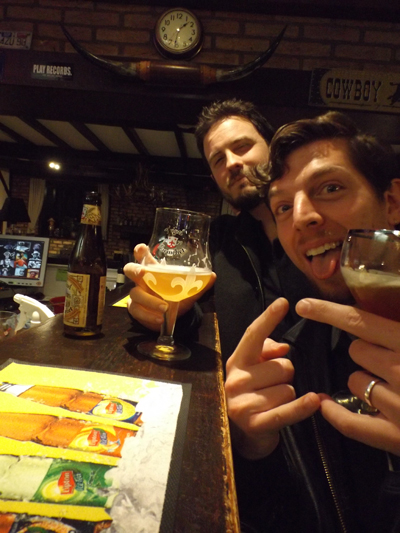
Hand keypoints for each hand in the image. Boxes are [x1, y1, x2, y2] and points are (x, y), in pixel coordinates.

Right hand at [123, 244, 215, 330]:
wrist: (171, 316)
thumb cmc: (175, 296)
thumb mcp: (187, 290)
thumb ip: (199, 283)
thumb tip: (212, 276)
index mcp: (154, 270)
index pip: (143, 256)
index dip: (140, 251)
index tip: (142, 249)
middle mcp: (143, 279)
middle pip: (130, 269)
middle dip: (135, 270)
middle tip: (143, 273)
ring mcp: (137, 293)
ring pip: (135, 293)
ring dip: (150, 301)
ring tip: (165, 308)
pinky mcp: (135, 308)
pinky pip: (136, 310)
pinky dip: (148, 315)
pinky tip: (159, 318)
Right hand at [225, 298, 319, 459]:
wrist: (242, 434)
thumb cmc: (255, 393)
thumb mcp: (255, 368)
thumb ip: (266, 351)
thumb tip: (282, 347)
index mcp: (236, 361)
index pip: (253, 335)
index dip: (269, 318)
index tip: (284, 303)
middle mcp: (235, 379)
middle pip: (282, 365)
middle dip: (286, 374)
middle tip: (275, 385)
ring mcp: (242, 403)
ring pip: (288, 388)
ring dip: (289, 395)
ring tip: (275, 402)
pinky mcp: (254, 424)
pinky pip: (286, 410)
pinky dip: (301, 407)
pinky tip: (314, 401)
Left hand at [296, 298, 399, 455]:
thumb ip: (399, 329)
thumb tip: (379, 320)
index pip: (359, 321)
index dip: (328, 311)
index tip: (303, 305)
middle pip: (357, 351)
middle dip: (368, 351)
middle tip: (390, 358)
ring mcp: (397, 407)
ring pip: (355, 381)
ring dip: (365, 380)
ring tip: (394, 385)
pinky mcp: (395, 438)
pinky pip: (351, 424)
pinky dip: (336, 414)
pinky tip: (325, 404)